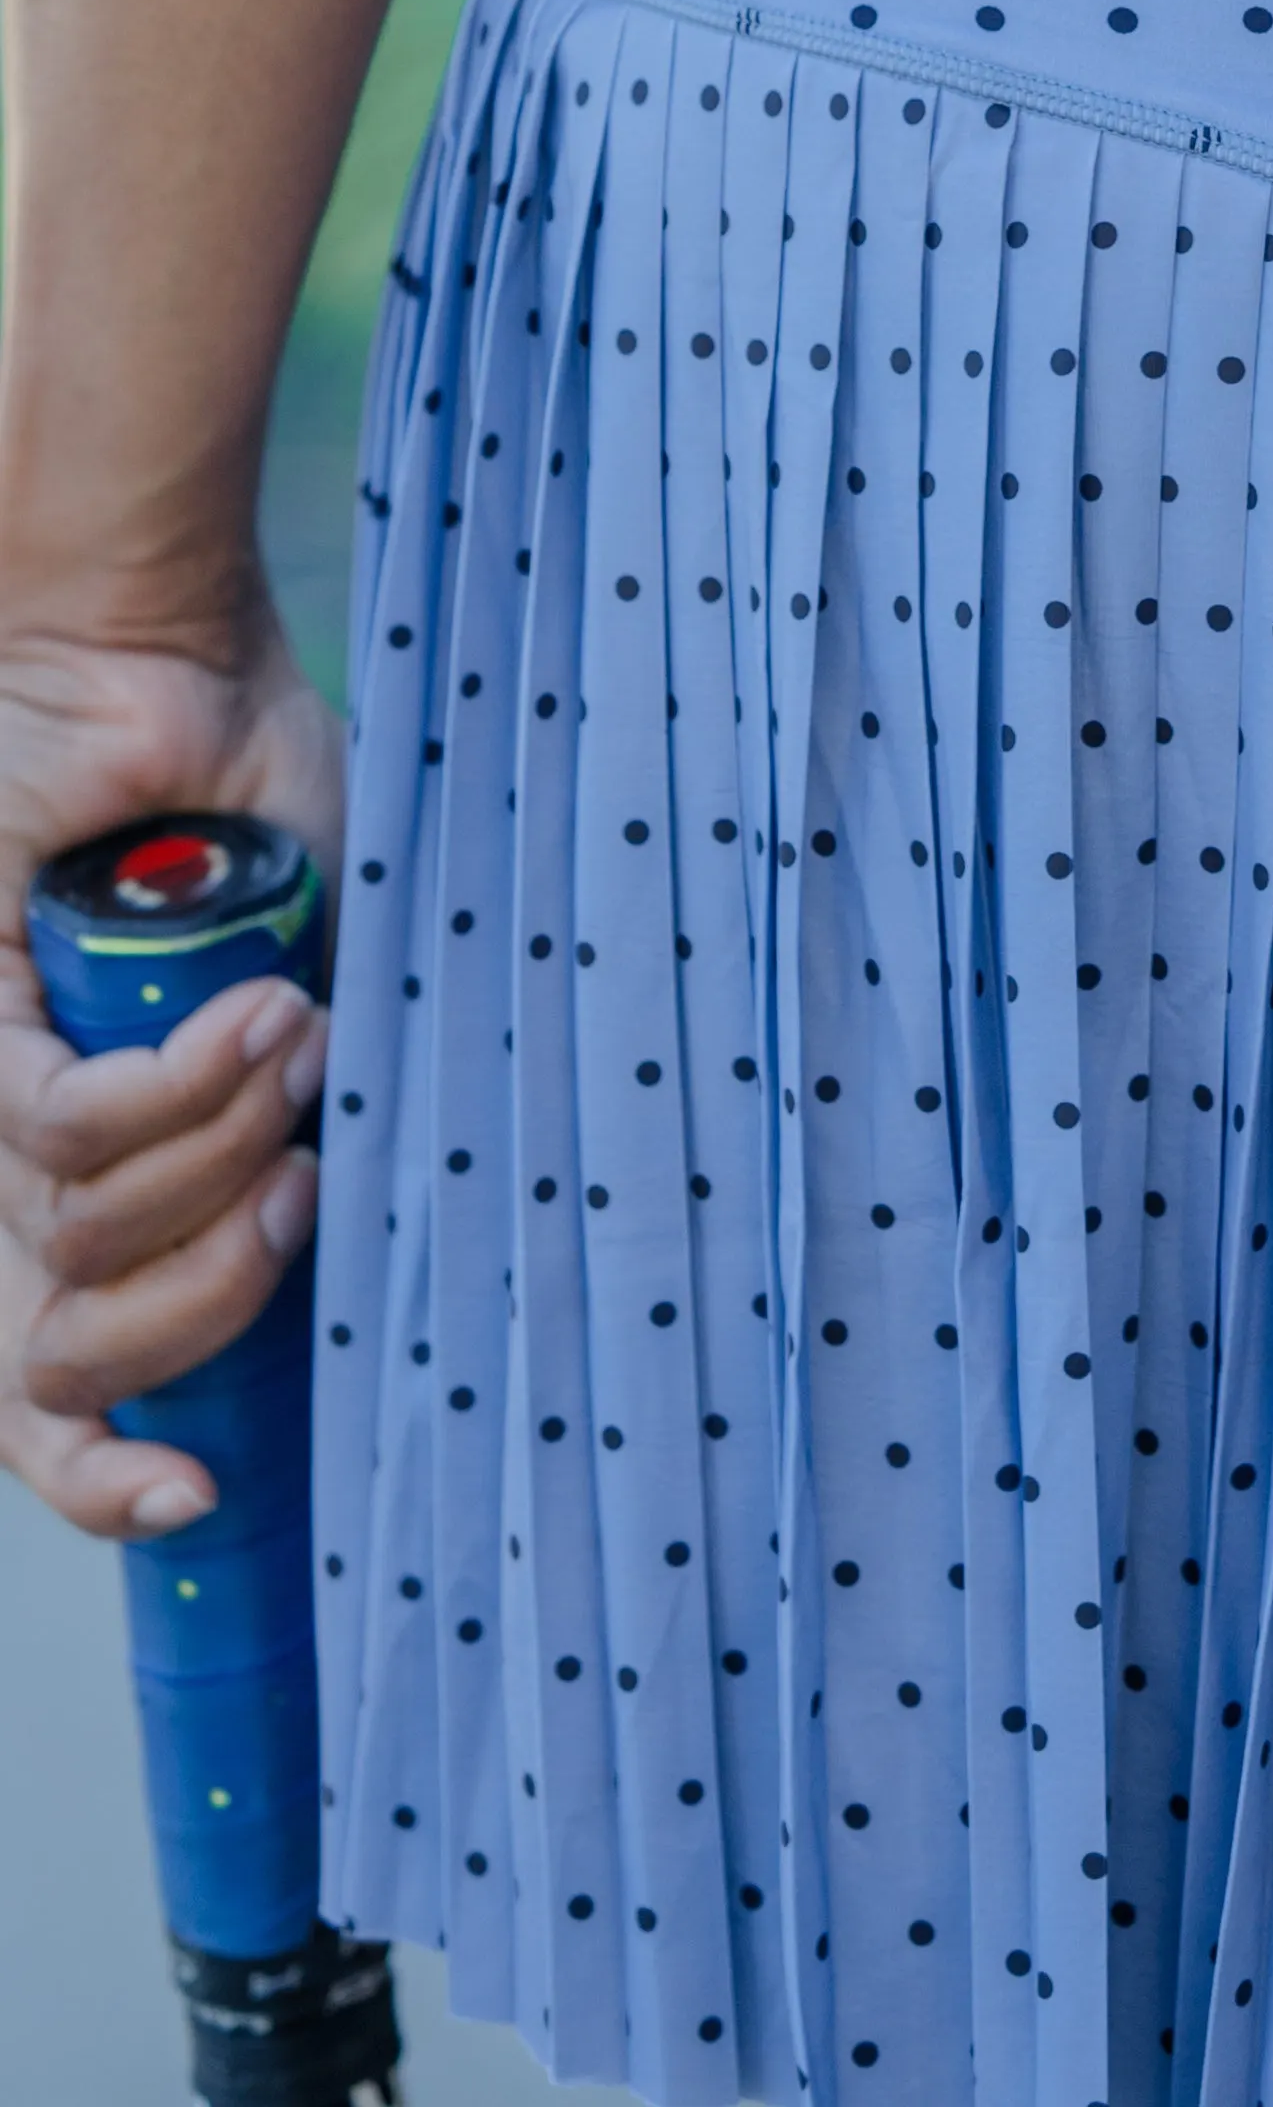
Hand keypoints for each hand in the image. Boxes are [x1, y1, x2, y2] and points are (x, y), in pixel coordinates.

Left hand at [0, 585, 347, 1538]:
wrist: (167, 657)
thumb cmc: (243, 808)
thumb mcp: (312, 987)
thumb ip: (318, 1108)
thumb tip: (355, 1233)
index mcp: (108, 1181)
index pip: (50, 1394)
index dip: (101, 1476)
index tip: (196, 1500)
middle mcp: (29, 1164)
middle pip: (65, 1358)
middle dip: (204, 1312)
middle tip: (300, 1193)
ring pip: (78, 1247)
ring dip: (217, 1165)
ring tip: (293, 1044)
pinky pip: (63, 1131)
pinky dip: (179, 1094)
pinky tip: (262, 1020)